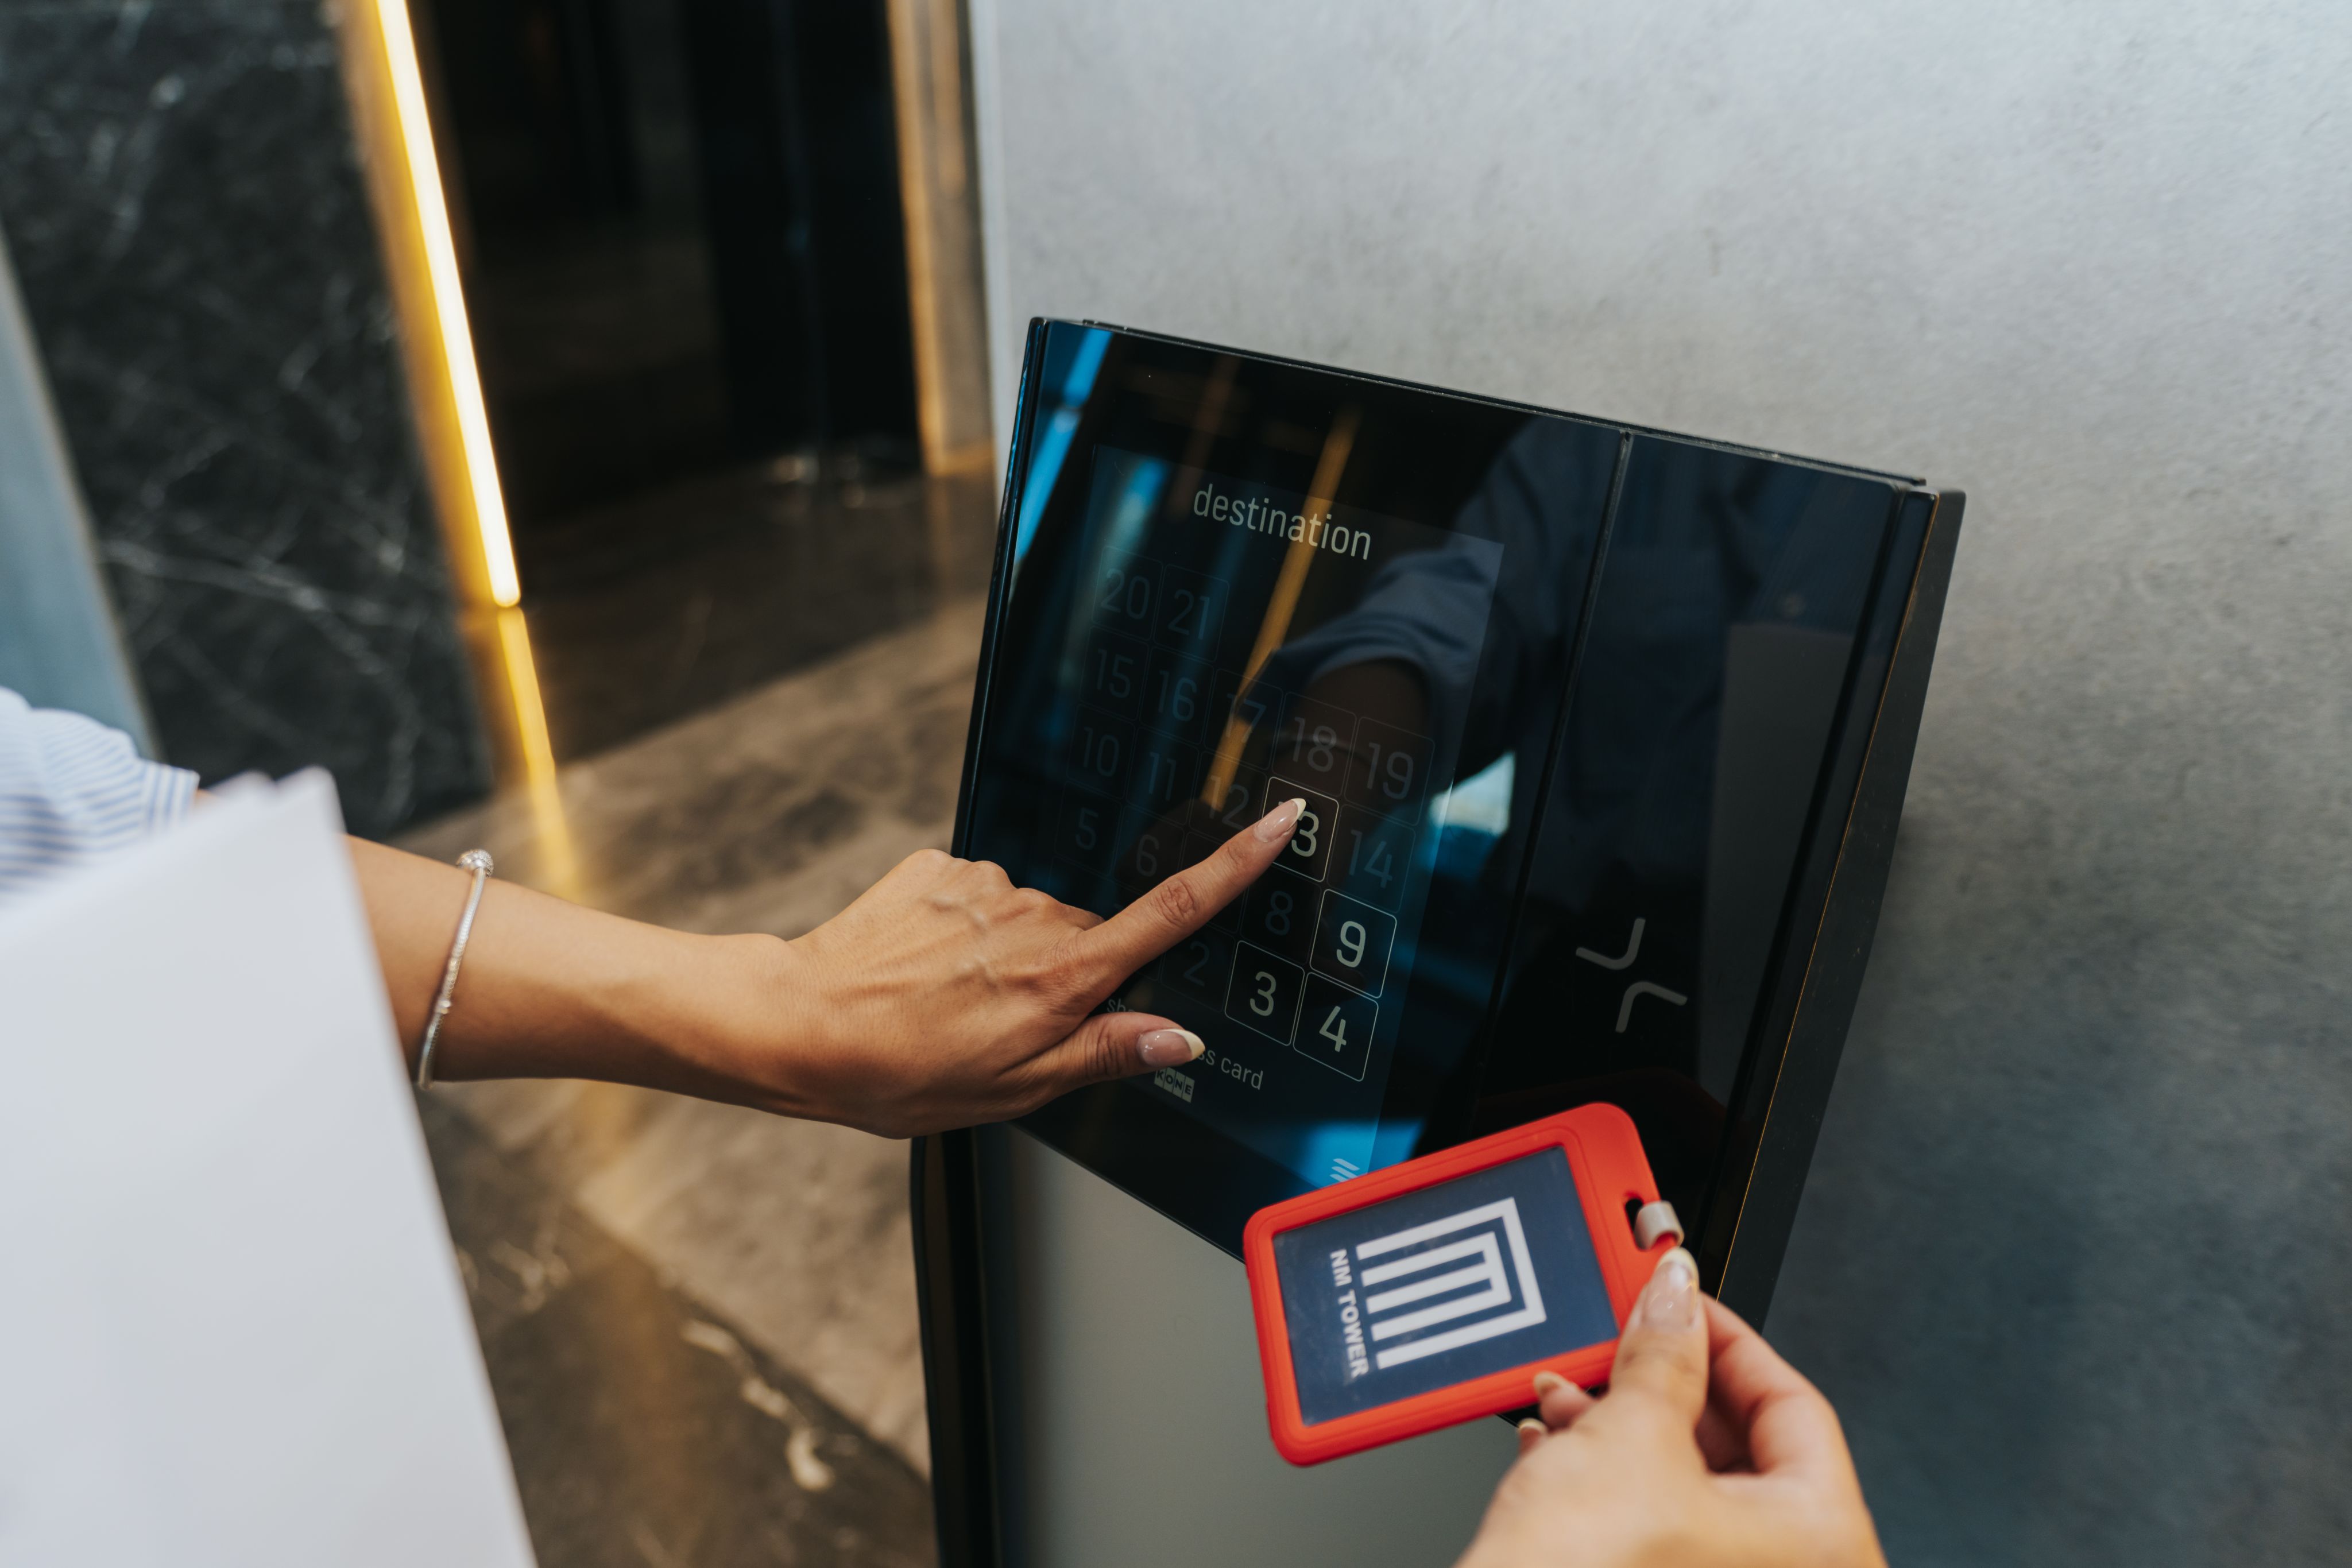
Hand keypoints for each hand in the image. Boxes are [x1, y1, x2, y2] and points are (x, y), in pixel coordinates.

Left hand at [718, 798, 1306, 1135]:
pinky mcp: (940, 867)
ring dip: (1006, 958)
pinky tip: (921, 970)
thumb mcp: (1017, 1091)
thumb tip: (1179, 1038)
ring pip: (1029, 921)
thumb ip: (1106, 1054)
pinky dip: (961, 934)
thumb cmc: (901, 1073)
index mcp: (1065, 977)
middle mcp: (1034, 918)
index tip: (1282, 817)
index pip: (1175, 911)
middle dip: (1066, 976)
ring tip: (947, 1006)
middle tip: (1002, 1030)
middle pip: (1089, 936)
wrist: (799, 1027)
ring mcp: (985, 886)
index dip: (1237, 863)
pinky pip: (976, 899)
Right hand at [1457, 1249, 1885, 1567]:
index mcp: (1821, 1541)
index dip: (1729, 1338)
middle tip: (1624, 1338)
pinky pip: (1656, 1521)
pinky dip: (1608, 1478)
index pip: (1795, 1405)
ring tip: (1571, 1392)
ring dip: (1622, 1426)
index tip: (1684, 1301)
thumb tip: (1673, 1299)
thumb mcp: (1632, 1435)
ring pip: (1687, 1482)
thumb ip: (1663, 1353)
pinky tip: (1558, 1445)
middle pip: (1738, 1445)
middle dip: (1663, 1383)